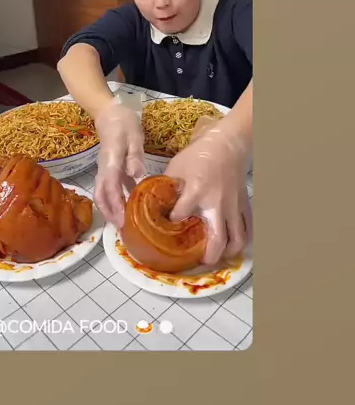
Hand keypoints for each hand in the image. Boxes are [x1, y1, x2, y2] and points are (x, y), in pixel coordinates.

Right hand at [93, 98, 145, 227]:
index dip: (115, 204)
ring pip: (103, 193)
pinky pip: (110, 187)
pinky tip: (130, 206)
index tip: (122, 220)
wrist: (110, 112)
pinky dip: (116, 199)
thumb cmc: (124, 123)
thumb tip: (137, 175)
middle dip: (109, 213)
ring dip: (111, 208)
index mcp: (111, 160)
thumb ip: (135, 155)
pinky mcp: (109, 168)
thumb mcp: (134, 136)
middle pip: (101, 194)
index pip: (110, 186)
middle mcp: (104, 168)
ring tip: (123, 223)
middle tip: (121, 228)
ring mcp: (105, 169)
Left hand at [165, 117, 251, 265]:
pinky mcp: (244, 205)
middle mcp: (216, 203)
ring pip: (237, 239)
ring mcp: (233, 206)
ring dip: (227, 252)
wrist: (228, 144)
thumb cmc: (200, 154)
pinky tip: (232, 244)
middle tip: (199, 261)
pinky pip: (247, 229)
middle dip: (207, 256)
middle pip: (216, 239)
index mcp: (196, 191)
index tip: (167, 224)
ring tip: (218, 256)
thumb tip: (156, 202)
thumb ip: (168, 186)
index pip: (180, 215)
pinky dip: (241, 240)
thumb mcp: (177, 166)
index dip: (171, 222)